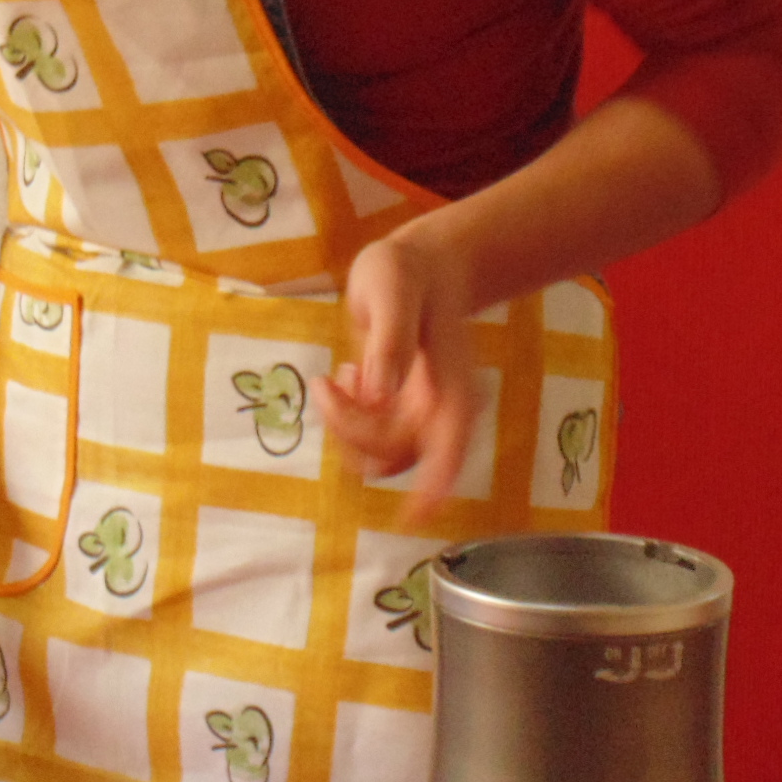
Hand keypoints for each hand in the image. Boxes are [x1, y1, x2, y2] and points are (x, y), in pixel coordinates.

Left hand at [308, 220, 480, 522]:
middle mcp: (442, 407)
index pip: (449, 446)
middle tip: (330, 383)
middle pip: (397, 453)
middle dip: (354, 431)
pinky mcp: (402, 409)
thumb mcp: (392, 290)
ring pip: (381, 452)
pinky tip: (346, 377)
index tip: (416, 517)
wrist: (424, 265)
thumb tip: (376, 392)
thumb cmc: (408, 272)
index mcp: (451, 384)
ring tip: (338, 378)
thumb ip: (387, 340)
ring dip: (348, 427)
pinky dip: (348, 417)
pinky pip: (372, 437)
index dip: (436, 485)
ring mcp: (422, 411)